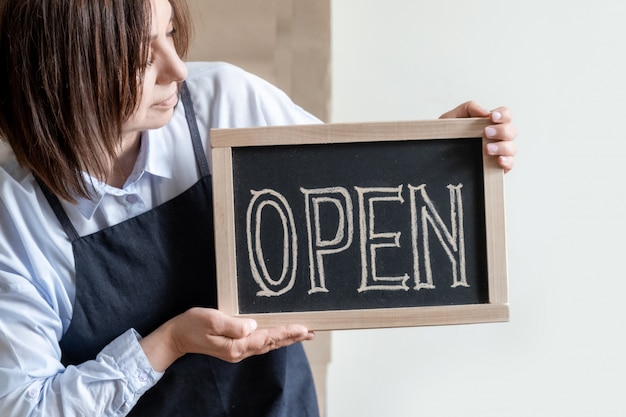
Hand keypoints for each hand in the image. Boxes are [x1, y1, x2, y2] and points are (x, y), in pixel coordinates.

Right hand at [140, 308, 313, 371]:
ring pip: (268, 345)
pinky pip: (260, 343)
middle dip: (292, 337)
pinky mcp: (236, 347)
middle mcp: (241, 351)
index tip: (303, 328)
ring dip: (286, 339)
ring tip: (303, 334)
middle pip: (272, 343)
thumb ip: (232, 324)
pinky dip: (274, 338)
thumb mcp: (210, 320)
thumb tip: (252, 325)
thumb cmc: (191, 325)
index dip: (287, 332)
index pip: (268, 338)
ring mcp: (238, 351)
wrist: (177, 337)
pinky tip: (279, 335)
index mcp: (237, 345)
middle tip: (312, 331)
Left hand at [439, 101, 516, 172]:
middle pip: (511, 131)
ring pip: (512, 148)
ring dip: (503, 147)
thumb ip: (468, 108)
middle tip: (487, 132)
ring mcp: (498, 153)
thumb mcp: (452, 118)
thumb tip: (485, 112)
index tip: (492, 117)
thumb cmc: (446, 135)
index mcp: (489, 123)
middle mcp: (497, 138)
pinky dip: (507, 161)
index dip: (503, 114)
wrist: (434, 155)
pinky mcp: (495, 167)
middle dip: (502, 131)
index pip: (505, 115)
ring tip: (487, 148)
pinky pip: (509, 164)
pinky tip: (498, 160)